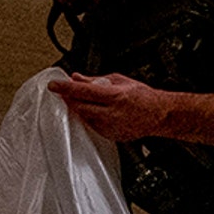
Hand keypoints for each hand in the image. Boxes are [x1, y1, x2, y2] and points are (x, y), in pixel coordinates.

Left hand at [48, 72, 168, 140]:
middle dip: (69, 100)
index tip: (54, 85)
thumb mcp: (119, 81)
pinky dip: (89, 118)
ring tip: (82, 100)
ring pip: (85, 118)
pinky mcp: (111, 136)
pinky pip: (93, 126)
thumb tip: (77, 77)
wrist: (158, 115)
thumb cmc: (143, 97)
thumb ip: (96, 80)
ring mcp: (110, 127)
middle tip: (63, 93)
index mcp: (114, 96)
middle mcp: (111, 113)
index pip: (83, 91)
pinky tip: (95, 111)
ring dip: (79, 109)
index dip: (65, 88)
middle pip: (80, 107)